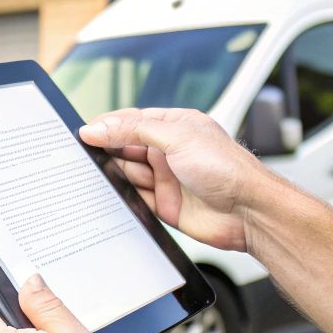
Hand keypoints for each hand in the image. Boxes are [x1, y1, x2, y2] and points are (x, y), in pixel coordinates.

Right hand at [78, 107, 274, 252]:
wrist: (249, 211)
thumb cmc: (227, 169)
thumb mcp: (176, 137)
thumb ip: (134, 131)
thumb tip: (100, 127)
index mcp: (176, 126)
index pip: (133, 121)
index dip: (108, 126)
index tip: (85, 132)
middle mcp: (171, 151)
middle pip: (127, 148)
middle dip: (107, 150)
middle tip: (84, 154)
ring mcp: (168, 178)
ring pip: (129, 174)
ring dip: (114, 174)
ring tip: (96, 175)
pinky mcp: (166, 205)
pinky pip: (136, 199)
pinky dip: (123, 197)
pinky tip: (111, 194)